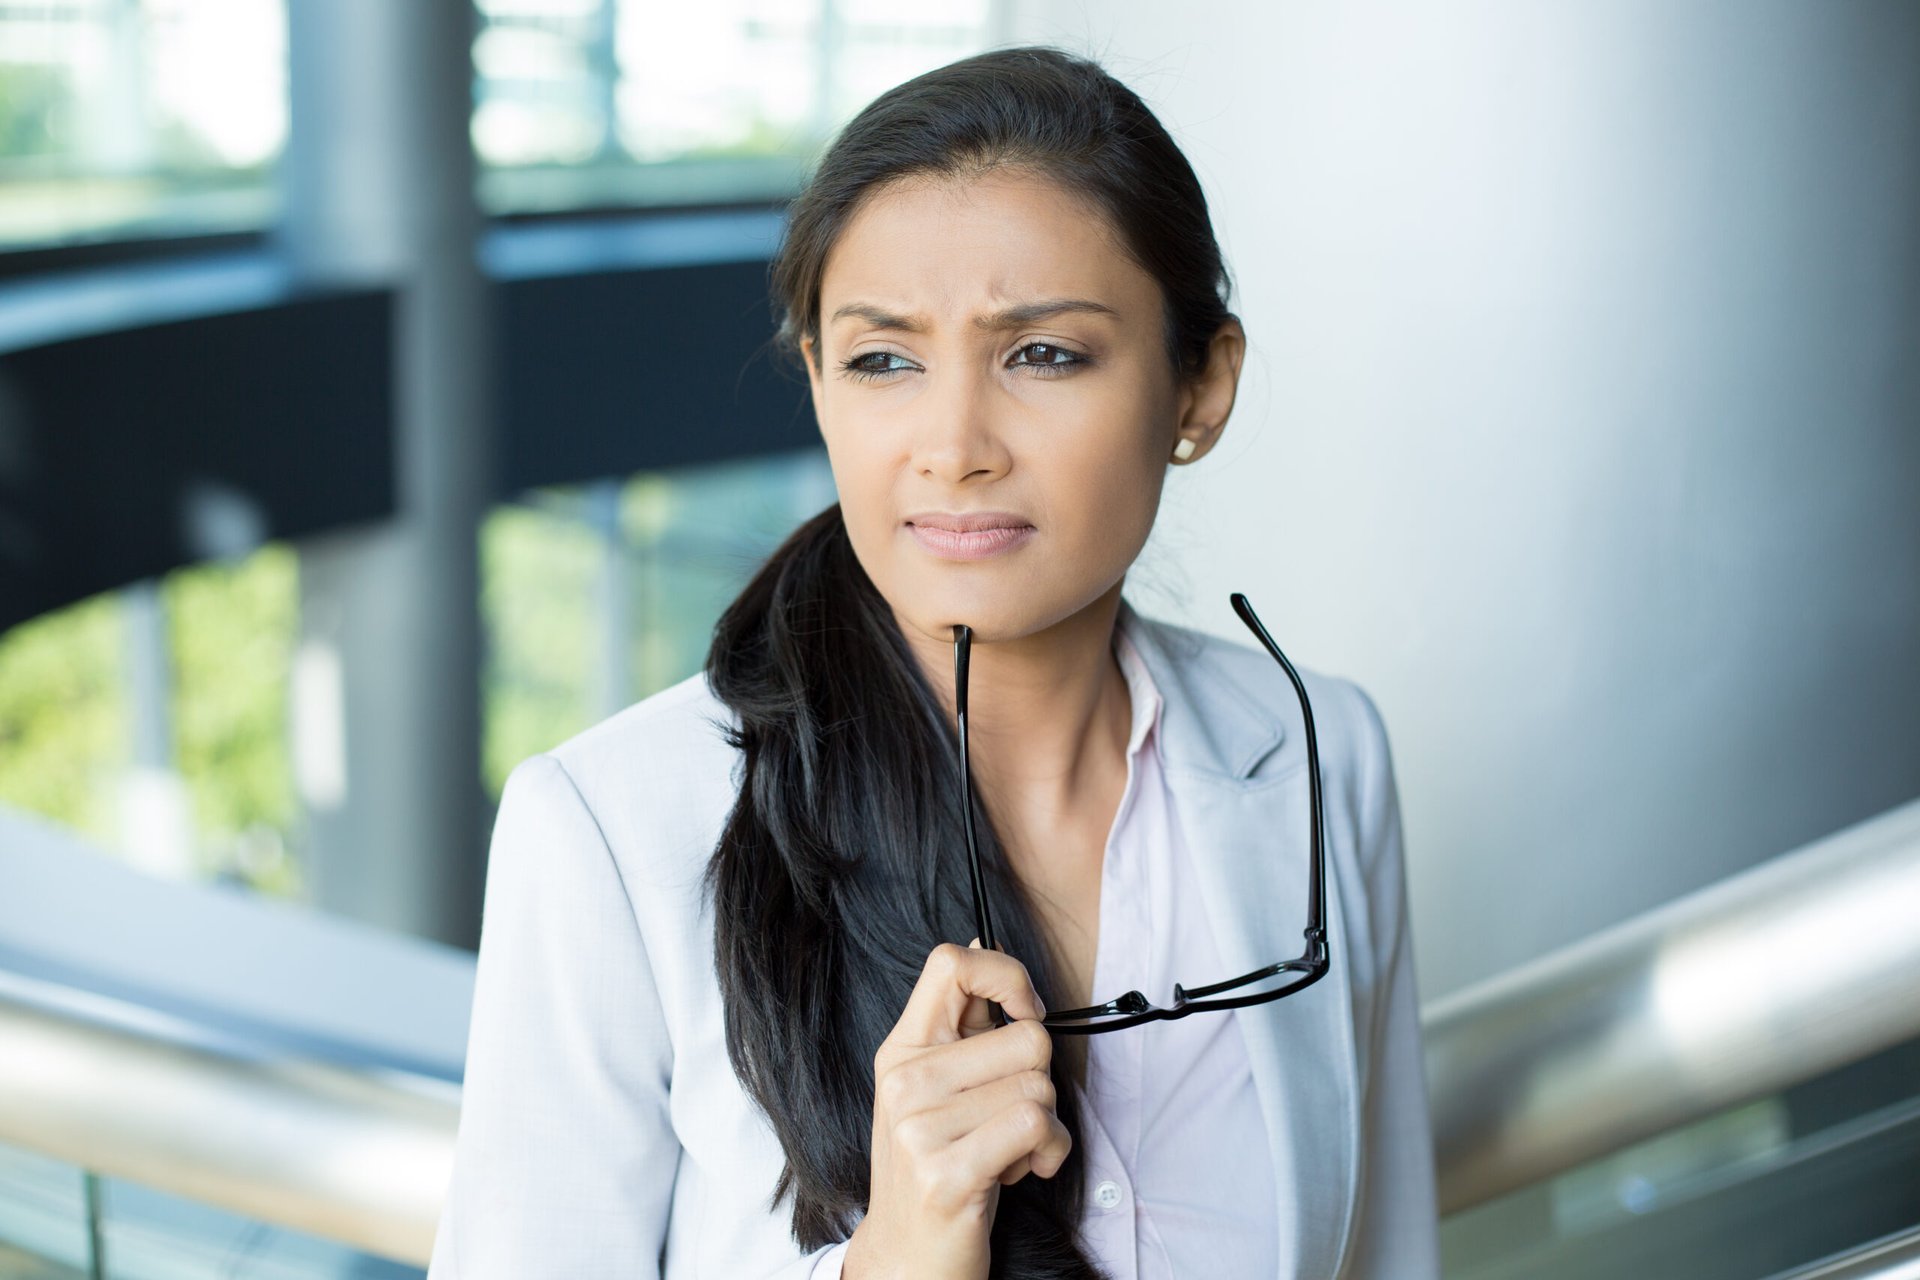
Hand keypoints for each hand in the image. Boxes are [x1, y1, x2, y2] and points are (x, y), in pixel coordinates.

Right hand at [840, 938, 1068, 1279]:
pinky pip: (1036, 1124)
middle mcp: (905, 1082)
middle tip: (1005, 1120)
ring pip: (1040, 1086)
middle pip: (1028, 1037)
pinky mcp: (946, 1172)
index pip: (952, 964)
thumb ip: (959, 1025)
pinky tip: (1020, 1171)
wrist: (907, 1261)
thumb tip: (982, 943)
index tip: (1024, 1014)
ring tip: (1007, 1151)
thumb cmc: (936, 1168)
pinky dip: (1049, 1152)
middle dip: (1039, 1081)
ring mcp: (919, 1128)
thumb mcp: (933, 1091)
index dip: (1007, 975)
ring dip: (1046, 1127)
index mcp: (902, 1051)